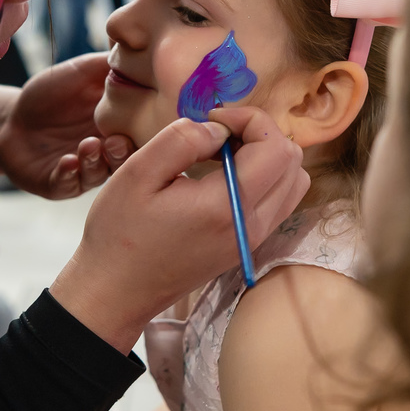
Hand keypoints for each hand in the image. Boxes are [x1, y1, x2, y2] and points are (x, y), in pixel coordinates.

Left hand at [0, 53, 133, 198]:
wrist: (11, 120)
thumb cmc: (50, 95)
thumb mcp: (83, 72)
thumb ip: (113, 66)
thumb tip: (147, 52)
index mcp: (120, 125)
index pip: (144, 132)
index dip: (148, 130)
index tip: (147, 121)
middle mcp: (107, 152)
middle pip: (127, 158)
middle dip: (124, 152)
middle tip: (117, 141)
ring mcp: (84, 170)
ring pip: (99, 173)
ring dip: (96, 161)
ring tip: (89, 145)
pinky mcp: (60, 183)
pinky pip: (67, 183)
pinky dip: (68, 174)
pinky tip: (67, 161)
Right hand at [50, 106, 308, 350]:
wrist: (116, 291)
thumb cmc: (119, 234)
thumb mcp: (137, 174)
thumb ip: (181, 140)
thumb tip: (218, 128)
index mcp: (225, 206)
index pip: (276, 147)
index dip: (249, 119)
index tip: (211, 119)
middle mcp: (250, 227)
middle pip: (293, 163)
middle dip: (260, 134)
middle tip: (216, 134)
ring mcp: (251, 240)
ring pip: (292, 183)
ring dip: (264, 156)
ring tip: (219, 154)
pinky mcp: (244, 247)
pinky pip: (276, 203)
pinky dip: (260, 179)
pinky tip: (219, 177)